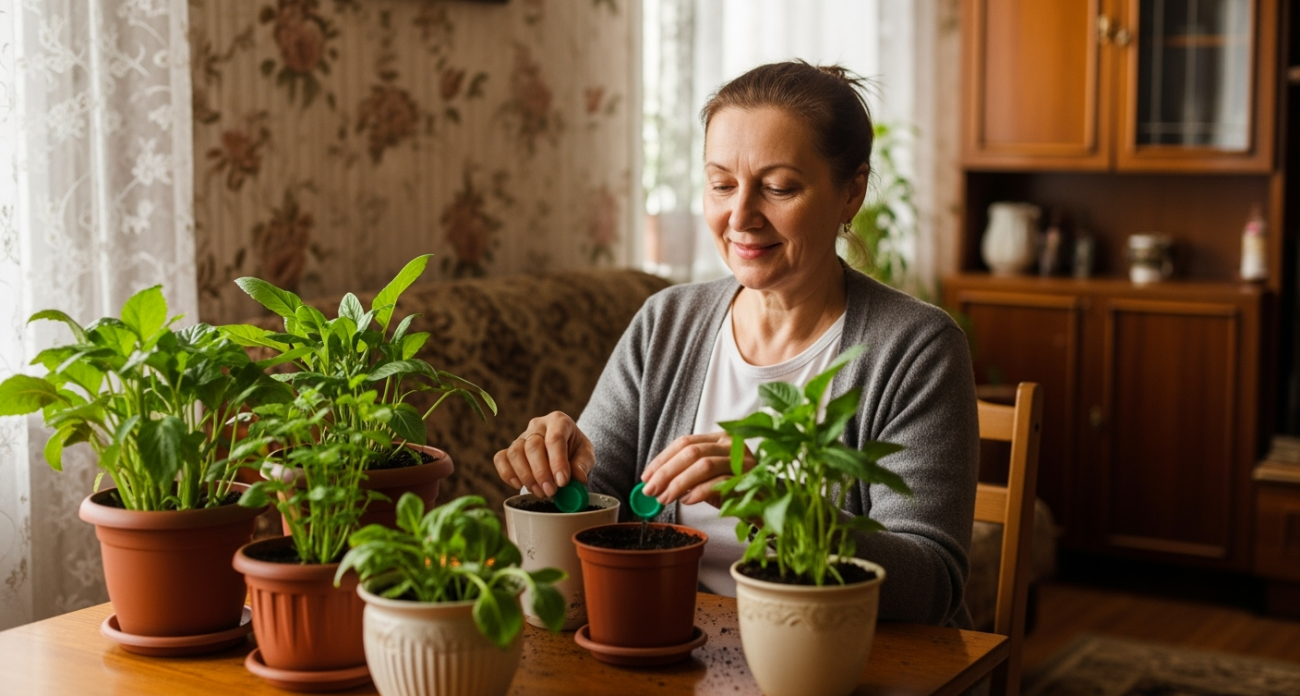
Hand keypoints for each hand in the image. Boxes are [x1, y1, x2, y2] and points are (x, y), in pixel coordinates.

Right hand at [493, 411, 593, 497]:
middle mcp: (537, 425)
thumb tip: (577, 479)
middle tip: (551, 491)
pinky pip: (500, 459)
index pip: (555, 439)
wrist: (564, 452)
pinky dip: (507, 474)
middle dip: (541, 472)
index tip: (562, 482)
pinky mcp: (509, 449)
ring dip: (526, 476)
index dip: (557, 462)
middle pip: (533, 446)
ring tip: (540, 492)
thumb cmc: (575, 452)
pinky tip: (520, 485)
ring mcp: (521, 436)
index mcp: (559, 421)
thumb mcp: (586, 455)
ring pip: (515, 453)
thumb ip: (582, 465)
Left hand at [639, 432, 755, 506]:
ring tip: (665, 498)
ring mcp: (743, 460)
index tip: (646, 476)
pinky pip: (719, 482)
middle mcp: (733, 444)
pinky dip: (698, 492)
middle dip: (666, 472)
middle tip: (650, 490)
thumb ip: (686, 474)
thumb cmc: (735, 491)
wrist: (767, 506)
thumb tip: (654, 481)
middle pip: (691, 452)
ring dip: (678, 483)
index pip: (685, 442)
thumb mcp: (708, 479)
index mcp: (720, 439)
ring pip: (703, 465)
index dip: (663, 459)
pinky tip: (687, 501)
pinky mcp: (750, 479)